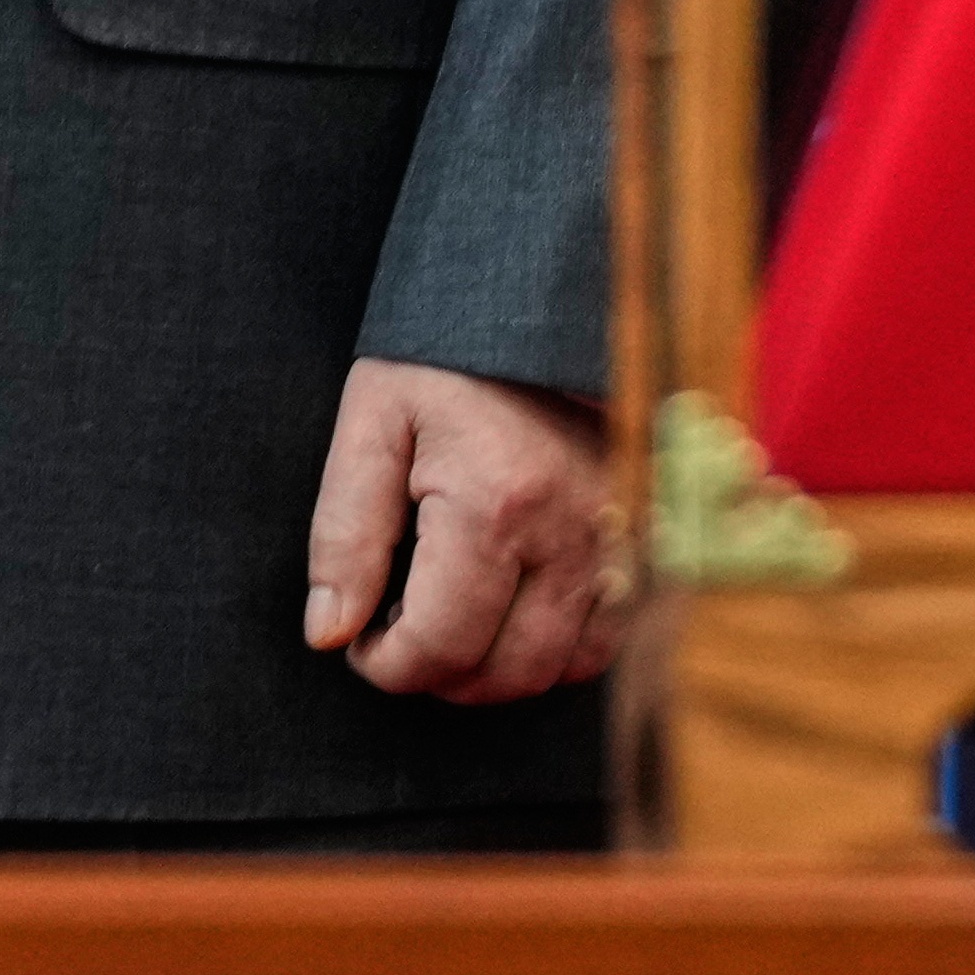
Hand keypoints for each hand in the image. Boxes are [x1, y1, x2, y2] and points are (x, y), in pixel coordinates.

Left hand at [300, 358, 621, 703]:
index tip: (362, 636)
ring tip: (454, 618)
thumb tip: (330, 632)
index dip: (385, 663)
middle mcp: (571, 533)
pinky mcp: (645, 538)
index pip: (439, 647)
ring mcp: (619, 540)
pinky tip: (513, 611)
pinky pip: (606, 640)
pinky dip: (554, 648)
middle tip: (401, 626)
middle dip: (436, 672)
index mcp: (495, 504)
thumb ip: (345, 532)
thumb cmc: (447, 356)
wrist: (539, 300)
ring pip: (558, 668)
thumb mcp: (373, 422)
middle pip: (501, 674)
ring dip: (496, 668)